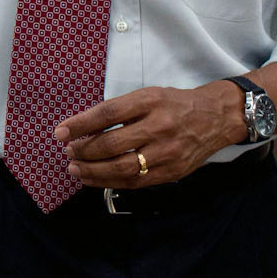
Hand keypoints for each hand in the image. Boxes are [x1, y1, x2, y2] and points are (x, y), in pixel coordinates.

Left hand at [56, 81, 243, 188]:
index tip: (60, 132)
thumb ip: (119, 110)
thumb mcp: (148, 95)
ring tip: (75, 168)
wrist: (216, 118)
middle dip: (83, 151)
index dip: (80, 124)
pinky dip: (110, 182)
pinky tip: (94, 178)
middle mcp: (160, 127)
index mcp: (151, 101)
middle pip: (112, 144)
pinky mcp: (172, 172)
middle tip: (68, 151)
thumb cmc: (175, 105)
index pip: (108, 113)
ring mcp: (167, 152)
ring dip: (92, 171)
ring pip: (122, 168)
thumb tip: (82, 128)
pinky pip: (136, 182)